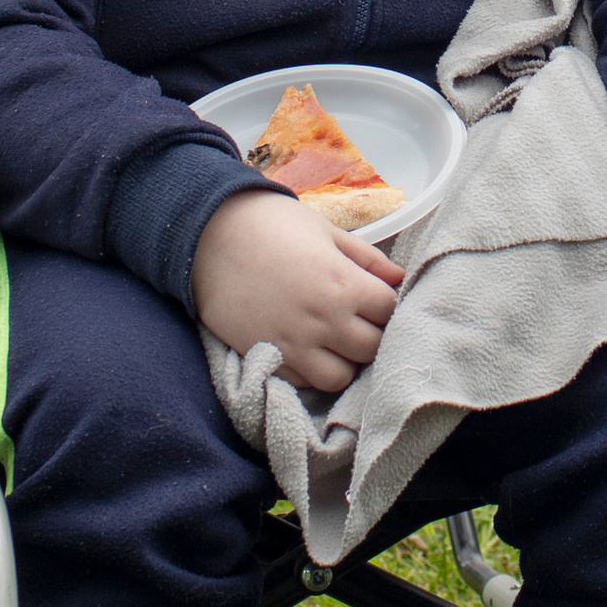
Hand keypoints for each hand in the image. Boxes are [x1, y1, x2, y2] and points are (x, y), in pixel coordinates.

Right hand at [190, 187, 399, 397]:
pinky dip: (311, 371)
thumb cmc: (271, 224)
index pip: (389, 310)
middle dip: (371, 334)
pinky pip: (303, 382)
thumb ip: (366, 258)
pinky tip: (306, 348)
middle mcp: (323, 321)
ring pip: (340, 377)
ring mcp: (293, 344)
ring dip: (343, 361)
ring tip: (334, 340)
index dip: (385, 302)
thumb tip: (399, 277)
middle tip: (358, 319)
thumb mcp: (325, 230)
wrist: (207, 235)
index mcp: (343, 284)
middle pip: (372, 348)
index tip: (374, 296)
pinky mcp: (267, 357)